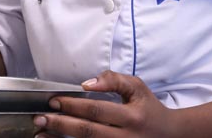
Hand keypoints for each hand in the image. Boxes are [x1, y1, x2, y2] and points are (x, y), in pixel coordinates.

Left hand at [33, 70, 173, 137]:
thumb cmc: (149, 108)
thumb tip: (86, 83)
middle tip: (40, 118)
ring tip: (40, 135)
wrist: (172, 136)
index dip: (73, 105)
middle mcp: (127, 137)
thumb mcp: (136, 87)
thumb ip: (113, 79)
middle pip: (88, 132)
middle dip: (61, 125)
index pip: (96, 110)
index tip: (53, 101)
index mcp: (132, 116)